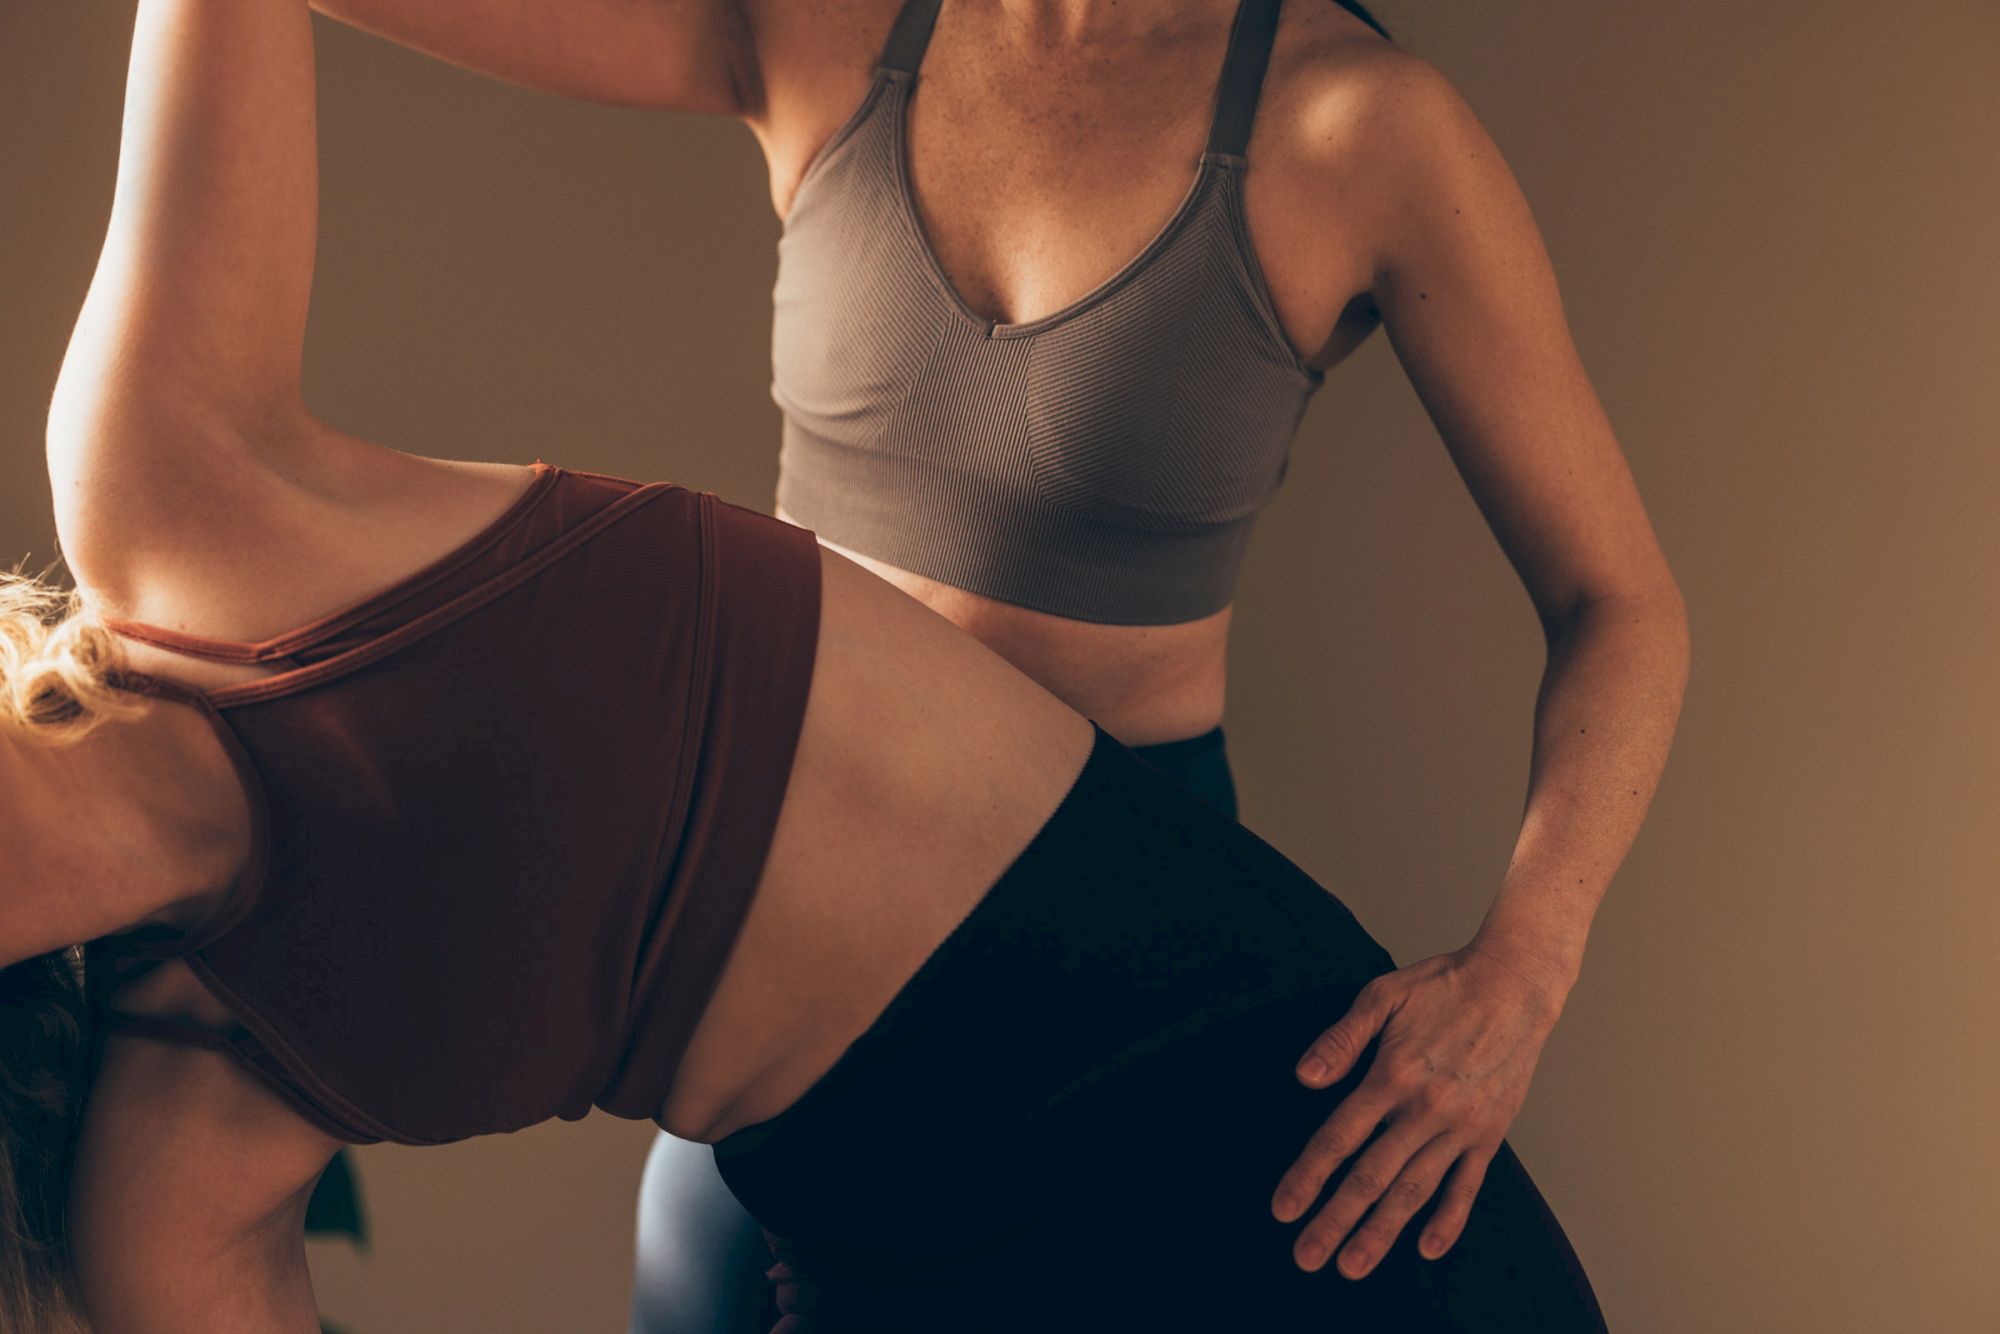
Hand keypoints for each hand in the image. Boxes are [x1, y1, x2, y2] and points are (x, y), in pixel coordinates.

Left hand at [1271, 942, 1567, 1277]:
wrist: (1515, 983)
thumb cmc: (1443, 985)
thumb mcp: (1383, 996)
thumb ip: (1341, 1040)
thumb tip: (1304, 1077)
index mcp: (1393, 1075)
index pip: (1339, 1137)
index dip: (1308, 1176)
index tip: (1284, 1209)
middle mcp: (1426, 1109)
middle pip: (1371, 1176)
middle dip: (1335, 1221)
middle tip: (1306, 1258)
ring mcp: (1461, 1126)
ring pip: (1414, 1191)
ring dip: (1381, 1232)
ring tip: (1352, 1266)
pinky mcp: (1490, 1133)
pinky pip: (1467, 1186)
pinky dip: (1449, 1220)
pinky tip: (1426, 1248)